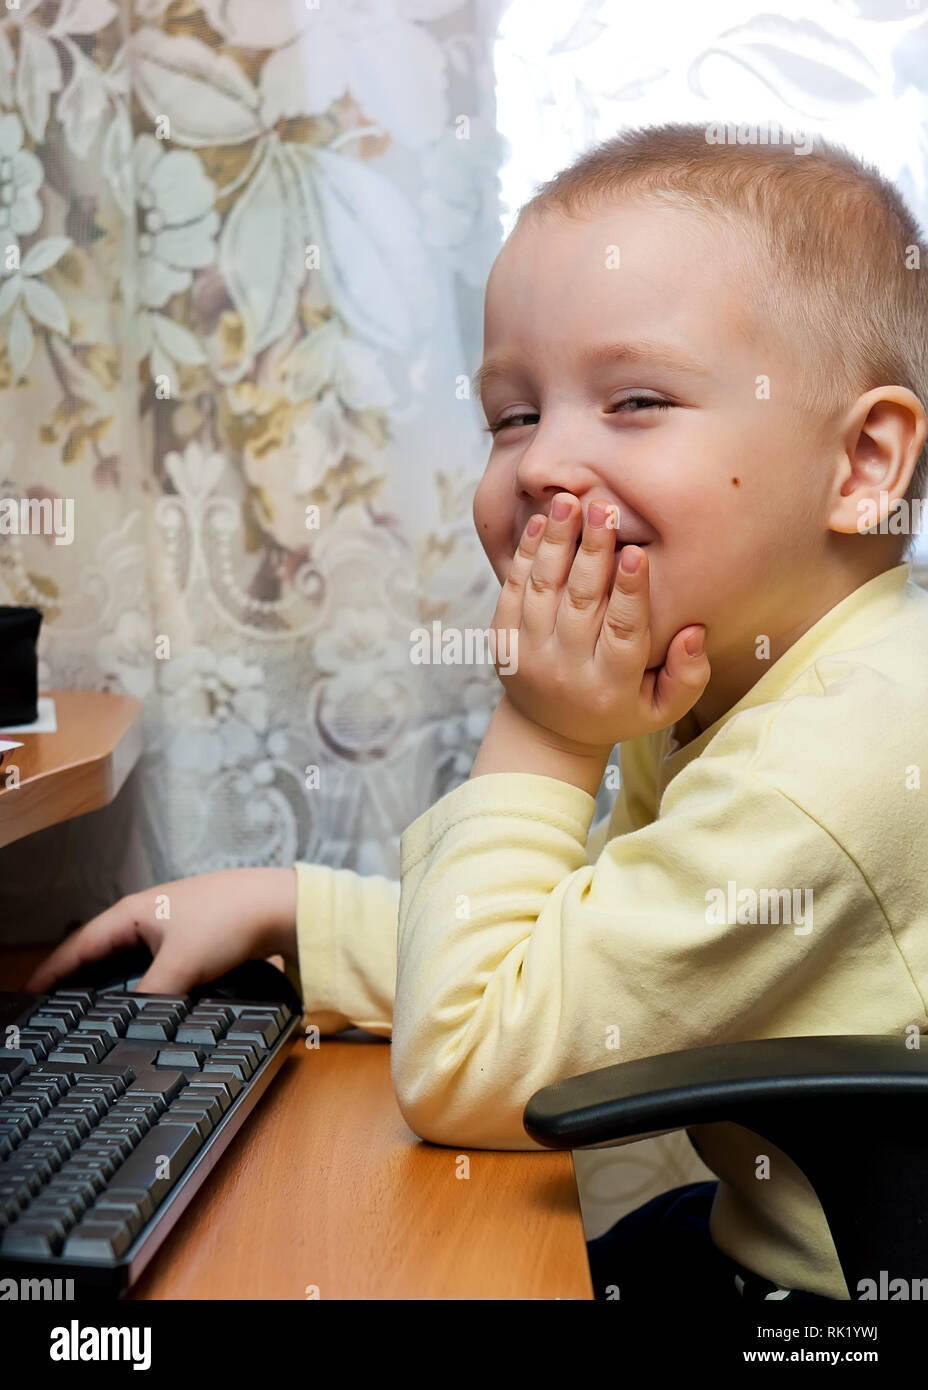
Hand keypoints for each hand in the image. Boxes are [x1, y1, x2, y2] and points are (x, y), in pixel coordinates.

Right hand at [22, 867, 296, 995]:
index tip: (29, 993)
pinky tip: (143, 1004)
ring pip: (128, 961)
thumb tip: (132, 1025)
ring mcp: (170, 927)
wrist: (280, 907)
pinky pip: (154, 966)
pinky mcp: (193, 940)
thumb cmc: (230, 920)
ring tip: (90, 1015)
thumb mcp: (183, 965)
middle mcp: (147, 917)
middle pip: (99, 953)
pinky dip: (142, 984)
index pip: (79, 945)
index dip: (52, 971)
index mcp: (132, 913)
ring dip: (111, 984)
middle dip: (76, 980)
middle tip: (55, 1011)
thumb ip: (152, 997)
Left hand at [490, 492, 709, 749]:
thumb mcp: (661, 708)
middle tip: (604, 509)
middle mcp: (566, 669)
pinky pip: (513, 589)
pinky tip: (539, 521)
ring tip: (568, 502)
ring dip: (555, 542)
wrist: (547, 733)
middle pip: (581, 602)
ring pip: (543, 589)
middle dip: (592, 552)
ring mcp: (528, 654)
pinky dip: (526, 553)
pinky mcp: (502, 639)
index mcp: (610, 686)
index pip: (623, 633)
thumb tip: (695, 632)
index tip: (638, 554)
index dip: (631, 593)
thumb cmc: (618, 709)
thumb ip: (687, 675)